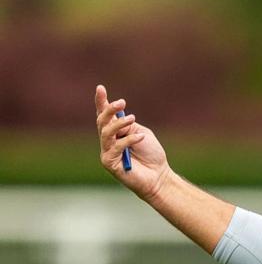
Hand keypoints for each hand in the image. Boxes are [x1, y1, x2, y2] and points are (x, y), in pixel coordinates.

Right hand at [95, 84, 171, 200]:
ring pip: (106, 133)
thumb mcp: (142, 133)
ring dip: (119, 124)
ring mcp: (106, 152)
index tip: (101, 88)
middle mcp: (108, 141)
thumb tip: (117, 119)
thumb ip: (129, 126)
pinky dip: (129, 140)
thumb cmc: (151, 155)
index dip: (101, 102)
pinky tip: (140, 138)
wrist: (159, 176)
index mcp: (115, 132)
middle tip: (122, 102)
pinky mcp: (109, 163)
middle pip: (102, 122)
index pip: (104, 115)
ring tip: (133, 118)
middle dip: (109, 109)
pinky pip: (116, 147)